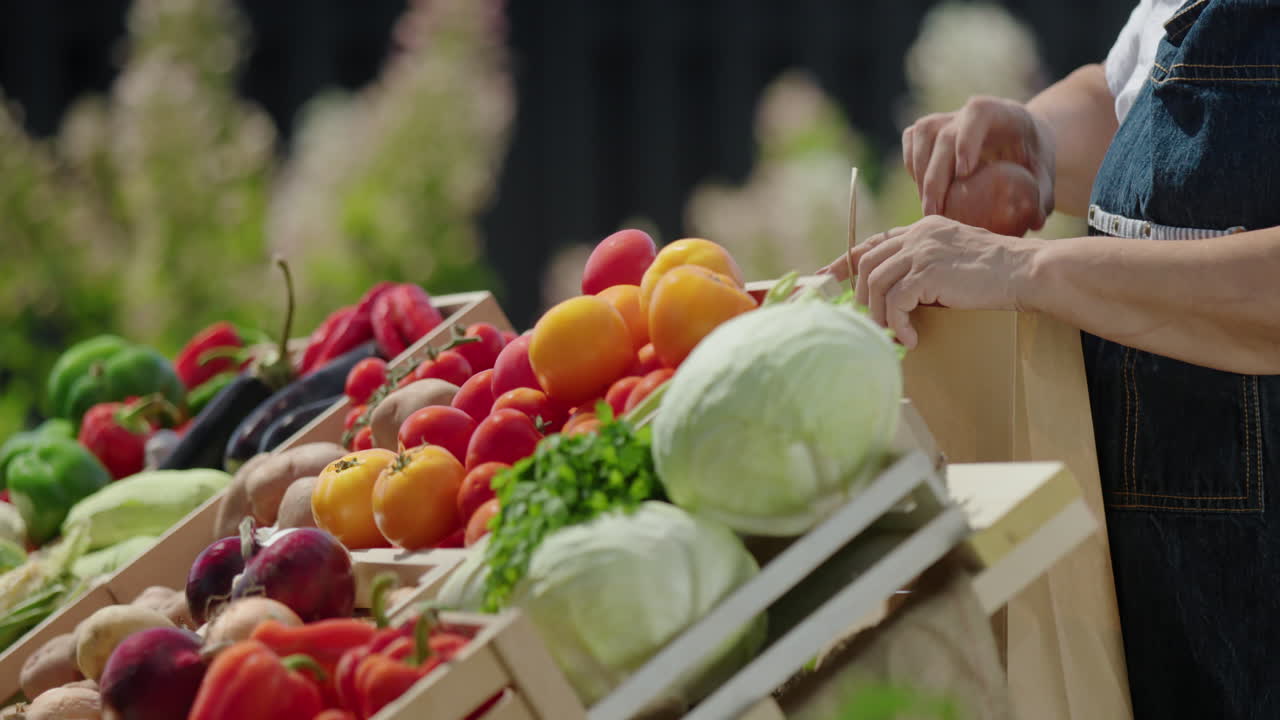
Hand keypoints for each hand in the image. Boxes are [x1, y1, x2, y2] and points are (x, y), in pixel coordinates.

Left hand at [819, 216, 1044, 347]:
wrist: (1027, 271)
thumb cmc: (999, 273)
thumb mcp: (955, 260)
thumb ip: (927, 267)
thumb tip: (901, 297)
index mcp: (923, 228)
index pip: (873, 242)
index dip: (845, 261)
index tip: (825, 278)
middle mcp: (918, 234)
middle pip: (867, 263)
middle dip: (859, 296)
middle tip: (865, 323)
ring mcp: (922, 251)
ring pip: (876, 283)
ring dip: (879, 315)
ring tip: (892, 335)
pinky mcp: (928, 272)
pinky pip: (896, 302)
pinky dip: (897, 324)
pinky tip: (910, 339)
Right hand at [903, 96, 1054, 234]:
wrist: (1018, 139)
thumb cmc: (1032, 157)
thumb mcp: (1043, 174)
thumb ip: (1043, 195)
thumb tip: (1037, 222)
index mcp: (999, 112)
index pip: (977, 114)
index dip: (967, 140)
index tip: (964, 173)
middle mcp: (966, 112)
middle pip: (942, 136)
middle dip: (935, 176)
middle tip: (935, 212)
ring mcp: (944, 119)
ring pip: (921, 137)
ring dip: (919, 174)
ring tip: (929, 207)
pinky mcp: (928, 131)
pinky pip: (911, 143)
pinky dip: (912, 167)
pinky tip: (923, 192)